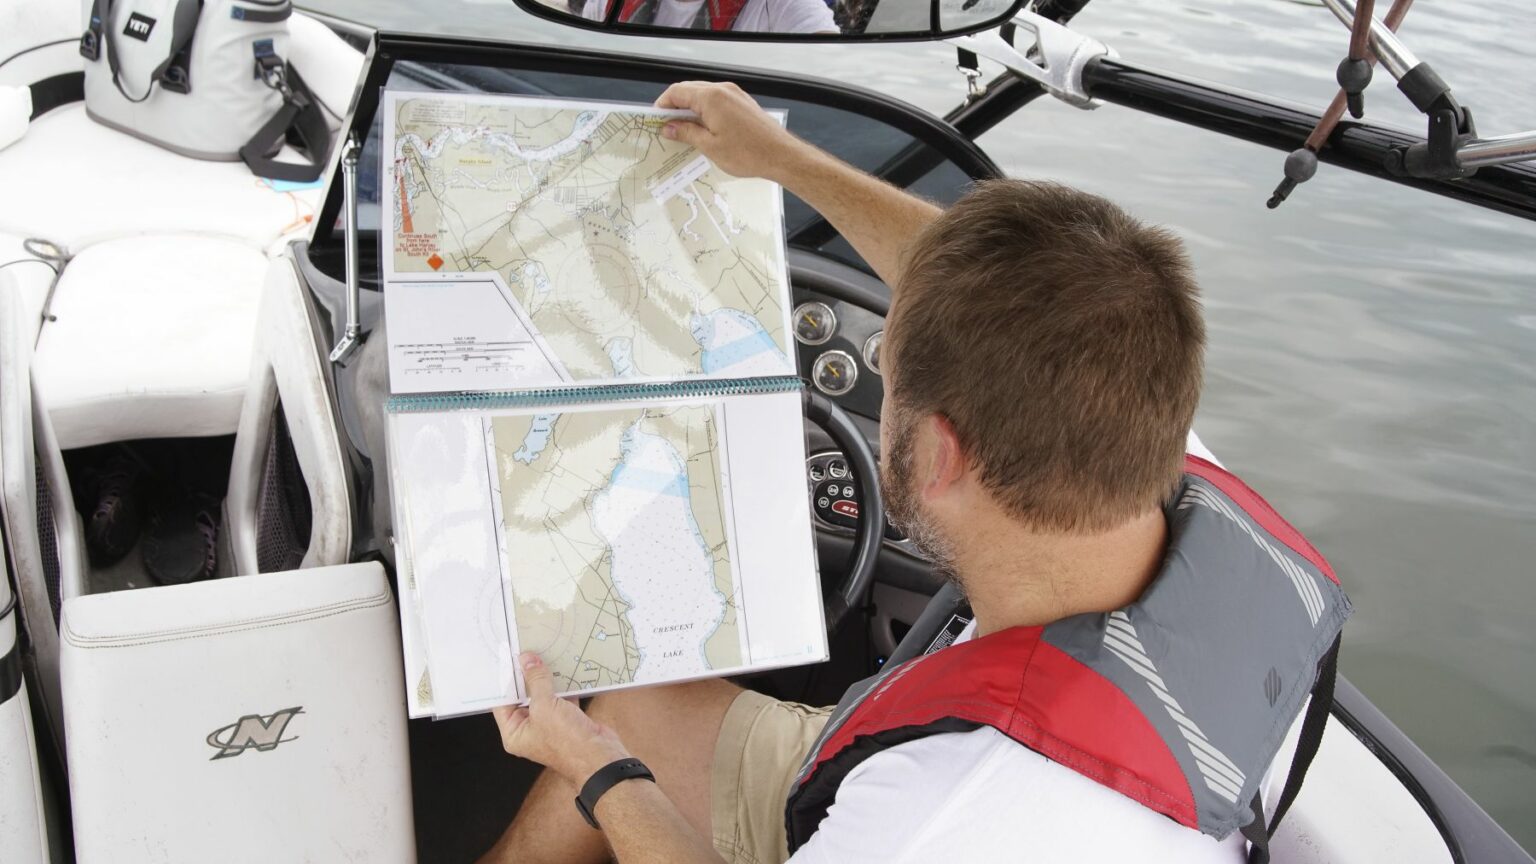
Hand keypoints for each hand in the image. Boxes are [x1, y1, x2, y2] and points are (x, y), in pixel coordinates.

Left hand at [492, 653, 630, 783]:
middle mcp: (530, 729)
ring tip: (547, 656)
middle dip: (529, 677)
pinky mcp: (568, 719)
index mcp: (515, 733)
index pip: (503, 702)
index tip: (510, 659)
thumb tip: (528, 660)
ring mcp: (550, 724)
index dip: (506, 680)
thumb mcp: (545, 707)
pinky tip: (567, 669)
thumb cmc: (566, 741)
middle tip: (529, 652)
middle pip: (524, 697)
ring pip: (545, 695)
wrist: (600, 756)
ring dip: (548, 679)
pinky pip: (563, 698)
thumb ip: (536, 681)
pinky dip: (565, 685)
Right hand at [655, 81, 812, 182]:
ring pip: (703, 96)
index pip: (677, 92)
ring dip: (690, 110)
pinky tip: (703, 130)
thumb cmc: (748, 153)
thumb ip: (686, 132)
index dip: (663, 105)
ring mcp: (734, 94)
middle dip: (675, 107)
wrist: (780, 155)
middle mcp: (722, 90)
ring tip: (684, 132)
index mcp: (711, 97)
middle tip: (667, 128)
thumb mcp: (710, 146)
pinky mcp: (742, 102)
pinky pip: (717, 101)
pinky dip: (705, 111)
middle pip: (689, 91)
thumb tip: (668, 127)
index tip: (656, 120)